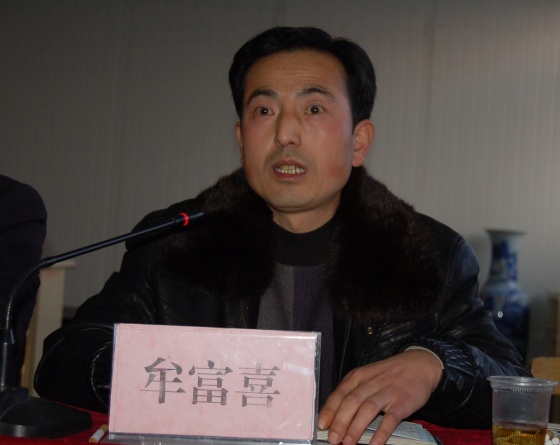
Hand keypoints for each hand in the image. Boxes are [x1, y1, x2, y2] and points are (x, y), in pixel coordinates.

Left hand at [317, 349, 442, 444]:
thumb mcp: (367, 377)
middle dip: (340, 422)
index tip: (321, 425)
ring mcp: (387, 392)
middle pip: (351, 402)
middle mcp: (370, 383)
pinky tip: (374, 444)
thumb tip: (334, 417)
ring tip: (347, 443)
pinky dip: (381, 432)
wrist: (419, 365)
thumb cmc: (388, 374)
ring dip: (356, 427)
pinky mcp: (403, 402)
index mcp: (358, 376)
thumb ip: (352, 393)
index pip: (340, 394)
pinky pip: (391, 419)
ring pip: (367, 409)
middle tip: (332, 439)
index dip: (329, 410)